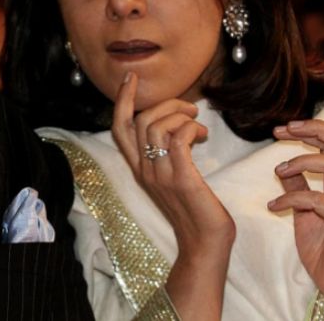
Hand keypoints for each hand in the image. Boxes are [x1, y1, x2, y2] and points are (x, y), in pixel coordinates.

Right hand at [111, 72, 232, 319]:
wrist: (205, 245)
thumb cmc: (196, 211)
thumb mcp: (174, 178)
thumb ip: (169, 155)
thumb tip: (179, 127)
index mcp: (140, 169)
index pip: (118, 128)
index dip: (122, 100)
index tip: (130, 78)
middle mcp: (145, 170)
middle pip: (138, 120)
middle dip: (165, 103)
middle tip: (189, 108)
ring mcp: (161, 175)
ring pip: (157, 126)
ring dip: (181, 115)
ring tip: (199, 124)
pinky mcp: (182, 179)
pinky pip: (178, 139)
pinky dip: (191, 128)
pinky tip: (202, 136)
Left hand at [269, 119, 323, 319]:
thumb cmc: (323, 244)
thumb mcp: (304, 210)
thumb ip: (297, 186)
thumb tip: (281, 166)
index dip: (314, 129)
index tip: (285, 128)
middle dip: (315, 130)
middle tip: (285, 130)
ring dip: (302, 161)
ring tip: (278, 170)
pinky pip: (318, 200)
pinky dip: (292, 197)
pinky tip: (274, 206)